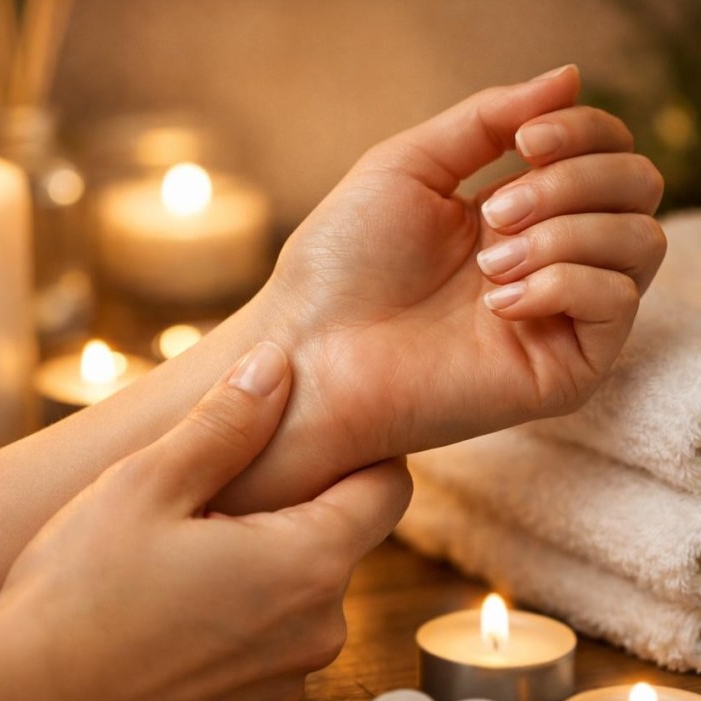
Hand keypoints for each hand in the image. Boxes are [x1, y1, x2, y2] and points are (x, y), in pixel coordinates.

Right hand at [0, 343, 410, 700]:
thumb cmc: (81, 590)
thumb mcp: (149, 482)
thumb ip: (227, 422)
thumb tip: (277, 366)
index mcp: (308, 564)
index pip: (387, 490)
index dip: (361, 453)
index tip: (313, 436)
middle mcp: (317, 629)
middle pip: (340, 538)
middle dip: (294, 507)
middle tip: (215, 494)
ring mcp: (285, 677)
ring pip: (303, 590)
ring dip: (265, 561)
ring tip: (187, 551)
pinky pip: (272, 639)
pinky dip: (244, 613)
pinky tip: (177, 606)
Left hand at [227, 64, 664, 509]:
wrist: (313, 352)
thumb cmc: (343, 264)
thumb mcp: (409, 168)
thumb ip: (486, 121)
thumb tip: (572, 77)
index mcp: (514, 213)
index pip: (603, 154)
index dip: (585, 130)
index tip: (527, 139)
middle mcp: (546, 260)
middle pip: (637, 188)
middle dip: (573, 180)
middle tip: (496, 211)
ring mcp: (558, 316)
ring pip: (640, 242)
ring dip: (565, 231)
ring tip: (487, 262)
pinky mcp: (565, 371)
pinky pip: (616, 301)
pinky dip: (564, 282)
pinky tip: (498, 303)